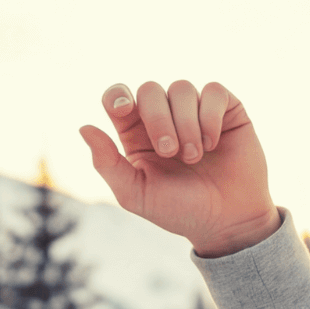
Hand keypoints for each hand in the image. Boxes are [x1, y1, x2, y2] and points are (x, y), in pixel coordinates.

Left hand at [80, 81, 280, 256]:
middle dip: (158, 119)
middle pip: (149, 91)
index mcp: (135, 135)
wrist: (225, 219)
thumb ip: (107, 163)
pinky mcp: (225, 108)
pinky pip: (213, 91)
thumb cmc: (177, 209)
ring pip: (181, 89)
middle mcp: (163, 117)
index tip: (124, 110)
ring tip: (193, 158)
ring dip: (186, 124)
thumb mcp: (135, 193)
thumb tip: (83, 128)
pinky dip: (210, 117)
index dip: (117, 96)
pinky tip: (212, 144)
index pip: (118, 99)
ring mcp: (194, 110)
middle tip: (169, 152)